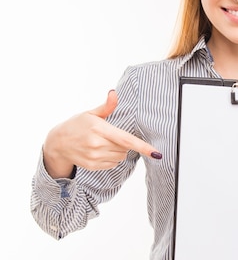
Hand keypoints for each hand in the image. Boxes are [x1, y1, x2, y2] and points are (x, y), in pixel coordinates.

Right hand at [43, 90, 161, 177]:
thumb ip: (106, 106)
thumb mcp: (90, 113)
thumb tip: (114, 93)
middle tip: (110, 136)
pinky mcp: (93, 166)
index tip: (156, 153)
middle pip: (125, 149)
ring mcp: (95, 157)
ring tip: (103, 143)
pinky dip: (111, 158)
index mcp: (99, 129)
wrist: (58, 143)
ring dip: (118, 151)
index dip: (143, 147)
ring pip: (121, 157)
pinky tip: (100, 151)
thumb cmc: (76, 125)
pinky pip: (112, 164)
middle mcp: (97, 145)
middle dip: (123, 143)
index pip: (126, 140)